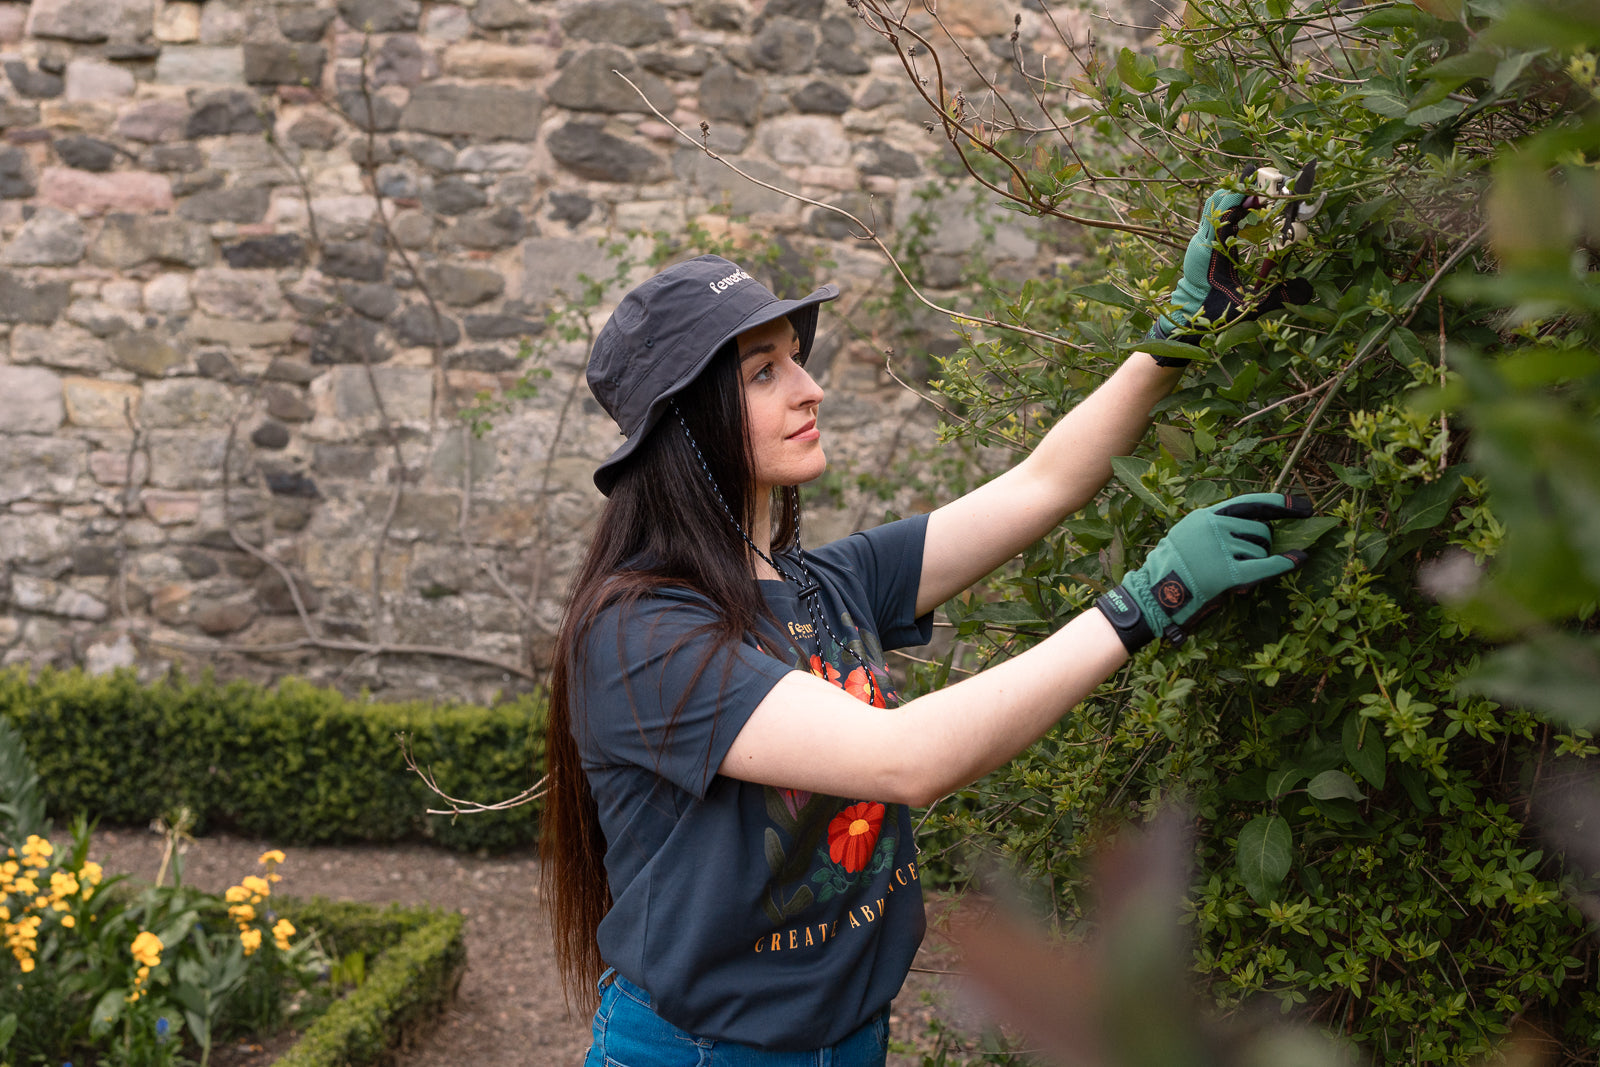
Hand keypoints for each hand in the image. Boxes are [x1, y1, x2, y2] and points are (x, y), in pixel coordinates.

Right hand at [1095, 492, 1312, 650]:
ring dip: (1259, 561)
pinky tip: (1300, 559)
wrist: (1152, 594)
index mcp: (1205, 517)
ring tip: (1238, 575)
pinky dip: (1285, 563)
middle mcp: (1214, 528)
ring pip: (1260, 550)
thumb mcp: (1187, 536)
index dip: (1279, 505)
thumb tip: (1253, 531)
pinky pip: (1265, 566)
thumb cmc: (1170, 569)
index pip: (1250, 504)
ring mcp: (1221, 550)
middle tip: (1252, 559)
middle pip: (1260, 530)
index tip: (1302, 507)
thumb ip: (1214, 529)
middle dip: (1263, 545)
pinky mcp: (1227, 574)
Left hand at [1150, 170, 1313, 363]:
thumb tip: (1306, 289)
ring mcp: (1200, 242)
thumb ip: (1277, 296)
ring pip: (1214, 209)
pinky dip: (1231, 212)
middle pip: (1216, 203)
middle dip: (1239, 192)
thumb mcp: (1248, 305)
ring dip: (1235, 200)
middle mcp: (1202, 242)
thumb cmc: (1216, 314)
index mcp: (1211, 251)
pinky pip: (1215, 220)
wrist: (1190, 320)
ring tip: (1260, 198)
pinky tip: (1249, 214)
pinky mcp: (1202, 245)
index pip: (1222, 212)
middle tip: (1264, 190)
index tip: (1259, 189)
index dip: (1239, 196)